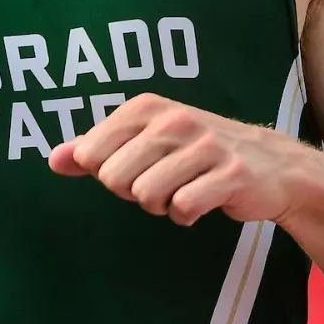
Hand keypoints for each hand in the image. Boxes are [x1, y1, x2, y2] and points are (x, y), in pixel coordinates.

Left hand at [49, 93, 305, 226]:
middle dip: (132, 193)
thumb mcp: (142, 142)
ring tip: (181, 191)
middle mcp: (173, 119)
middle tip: (161, 183)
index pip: (91, 154)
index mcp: (145, 108)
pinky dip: (186, 215)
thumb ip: (95, 149)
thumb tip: (54, 160)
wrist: (269, 164)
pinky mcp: (230, 174)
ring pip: (146, 196)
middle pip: (114, 179)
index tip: (134, 168)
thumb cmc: (193, 153)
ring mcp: (205, 145)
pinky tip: (201, 201)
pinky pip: (183, 208)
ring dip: (160, 205)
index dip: (107, 173)